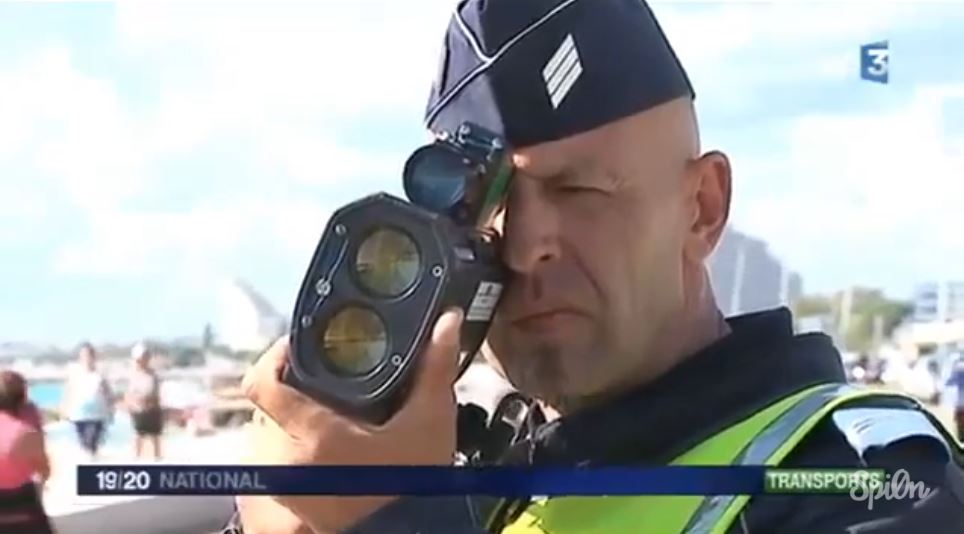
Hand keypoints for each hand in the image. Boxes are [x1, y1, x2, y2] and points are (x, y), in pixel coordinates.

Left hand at [236, 309, 462, 533]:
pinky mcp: (286, 502)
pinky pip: (274, 462)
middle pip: (270, 405)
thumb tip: (447, 320)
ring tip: (332, 417)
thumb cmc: (414, 488)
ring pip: (269, 433)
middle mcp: (287, 460)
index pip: (262, 383)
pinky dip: (294, 448)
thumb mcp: (429, 423)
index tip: (299, 346)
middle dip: (296, 388)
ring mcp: (282, 485)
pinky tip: (328, 448)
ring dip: (293, 420)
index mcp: (313, 434)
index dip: (275, 356)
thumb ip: (434, 369)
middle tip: (330, 382)